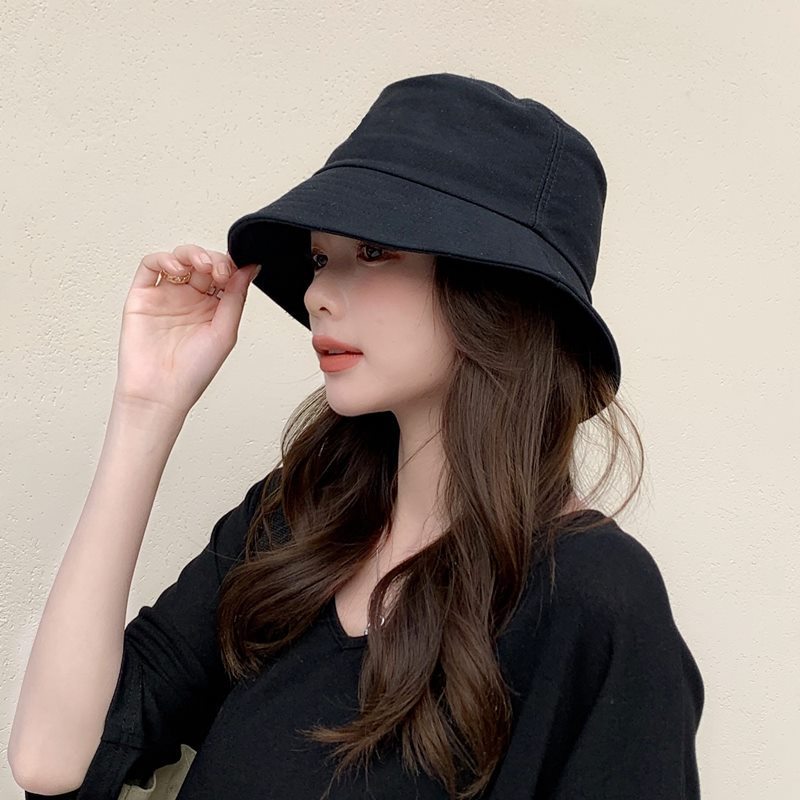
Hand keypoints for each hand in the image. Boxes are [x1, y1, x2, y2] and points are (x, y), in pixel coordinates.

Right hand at [113, 244, 260, 414]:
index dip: (230, 266)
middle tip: (218, 270)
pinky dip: (163, 259)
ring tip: (202, 266)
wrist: (161, 392)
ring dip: (192, 254)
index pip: (224, 274)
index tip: (236, 269)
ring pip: (178, 259)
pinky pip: (150, 266)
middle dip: (214, 259)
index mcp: (213, 308)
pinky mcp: (142, 296)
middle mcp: (190, 299)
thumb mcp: (225, 332)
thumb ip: (236, 297)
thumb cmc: (193, 372)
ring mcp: (166, 296)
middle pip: (203, 262)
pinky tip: (177, 268)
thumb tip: (249, 268)